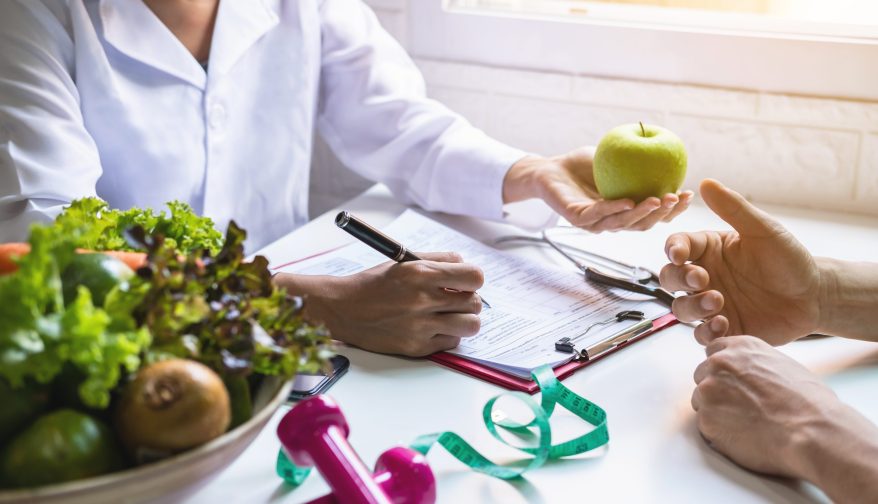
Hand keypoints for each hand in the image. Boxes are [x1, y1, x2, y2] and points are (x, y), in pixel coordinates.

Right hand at [274, 252, 482, 356]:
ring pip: (470, 326)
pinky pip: (452, 343)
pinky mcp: (416, 347)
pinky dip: (447, 335)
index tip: (465, 281)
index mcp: (420, 273)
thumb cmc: (374, 284)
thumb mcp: (403, 261)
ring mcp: (420, 326)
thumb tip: (465, 267)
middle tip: (455, 299)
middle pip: (475, 303)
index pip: (474, 277)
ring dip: (464, 320)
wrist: (342, 309)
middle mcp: (422, 300)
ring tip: (448, 315)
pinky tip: (432, 327)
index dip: (473, 279)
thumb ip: (438, 260)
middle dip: (469, 300)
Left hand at [503, 148, 692, 232]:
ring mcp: (594, 222)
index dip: (672, 209)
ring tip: (658, 200)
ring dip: (642, 214)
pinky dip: (614, 209)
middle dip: (663, 214)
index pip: (653, 215)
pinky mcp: (576, 218)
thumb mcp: (615, 157)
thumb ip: (638, 156)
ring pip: (622, 224)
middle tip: (676, 199)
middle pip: (642, 225)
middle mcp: (611, 221)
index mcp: (624, 211)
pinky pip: (597, 215)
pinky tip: (628, 201)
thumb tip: (667, 144)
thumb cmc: (582, 164)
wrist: (548, 170)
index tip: (688, 194)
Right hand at [660, 179, 821, 344]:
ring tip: (718, 303)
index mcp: (708, 250)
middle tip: (701, 280)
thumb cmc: (788, 259)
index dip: (673, 250)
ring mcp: (711, 305)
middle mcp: (704, 277)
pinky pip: (702, 335)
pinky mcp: (723, 328)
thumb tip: (706, 182)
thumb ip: (733, 208)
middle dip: (679, 280)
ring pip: (681, 309)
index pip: (677, 247)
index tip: (679, 254)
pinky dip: (707, 332)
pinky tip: (724, 324)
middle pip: (669, 279)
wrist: (814, 297)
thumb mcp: (763, 230)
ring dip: (692, 307)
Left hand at [692, 336, 877, 484]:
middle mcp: (719, 363)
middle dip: (717, 390)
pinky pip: (705, 425)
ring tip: (746, 423)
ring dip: (716, 411)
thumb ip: (755, 365)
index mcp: (739, 347)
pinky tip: (743, 436)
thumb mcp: (783, 365)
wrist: (812, 431)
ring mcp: (708, 390)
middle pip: (703, 375)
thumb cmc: (809, 402)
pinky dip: (719, 432)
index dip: (723, 370)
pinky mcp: (706, 419)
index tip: (733, 382)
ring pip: (701, 400)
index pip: (714, 352)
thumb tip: (749, 374)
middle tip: (740, 407)